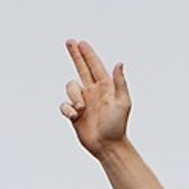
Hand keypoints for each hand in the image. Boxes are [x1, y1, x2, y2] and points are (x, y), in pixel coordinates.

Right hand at [59, 39, 130, 154]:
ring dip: (74, 96)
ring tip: (81, 109)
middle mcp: (93, 92)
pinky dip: (67, 109)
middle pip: (81, 68)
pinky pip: (65, 105)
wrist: (108, 146)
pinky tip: (74, 116)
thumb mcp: (122, 103)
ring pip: (71, 87)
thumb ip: (120, 83)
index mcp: (105, 88)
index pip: (95, 66)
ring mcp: (83, 102)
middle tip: (69, 42)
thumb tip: (119, 63)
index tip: (81, 43)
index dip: (88, 54)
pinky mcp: (75, 113)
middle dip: (75, 55)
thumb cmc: (118, 126)